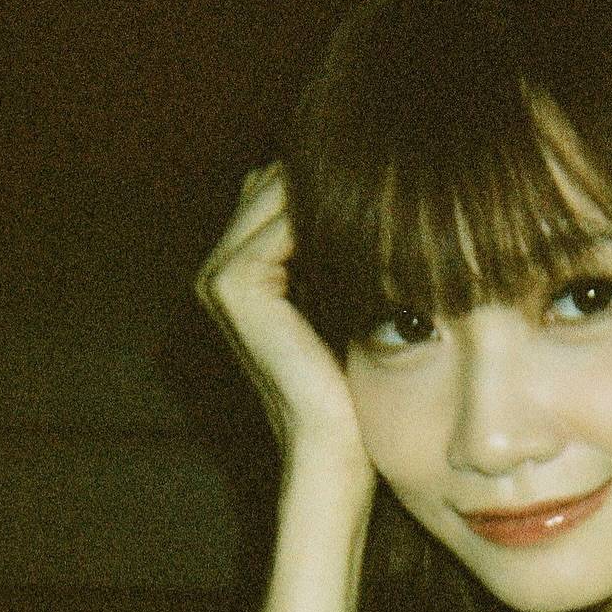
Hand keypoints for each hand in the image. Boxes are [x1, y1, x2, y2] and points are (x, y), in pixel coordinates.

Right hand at [197, 163, 373, 492]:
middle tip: (393, 162)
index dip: (333, 177)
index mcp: (237, 273)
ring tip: (392, 180)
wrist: (333, 449)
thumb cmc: (351, 386)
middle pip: (275, 181)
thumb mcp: (347, 303)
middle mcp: (217, 270)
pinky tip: (381, 210)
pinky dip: (331, 209)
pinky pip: (284, 219)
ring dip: (335, 184)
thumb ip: (338, 253)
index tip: (388, 171)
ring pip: (279, 192)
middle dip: (333, 171)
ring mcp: (219, 275)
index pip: (279, 189)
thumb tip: (369, 199)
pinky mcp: (235, 284)